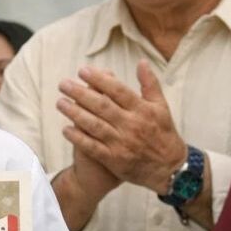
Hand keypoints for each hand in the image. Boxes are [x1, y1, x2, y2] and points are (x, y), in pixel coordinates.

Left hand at [57, 60, 185, 192]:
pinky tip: (65, 129)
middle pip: (102, 106)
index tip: (83, 71)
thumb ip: (150, 84)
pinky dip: (79, 138)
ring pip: (95, 125)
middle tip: (63, 84)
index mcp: (143, 110)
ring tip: (60, 102)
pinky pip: (93, 148)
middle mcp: (132, 125)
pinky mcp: (115, 160)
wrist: (170, 168)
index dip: (99, 79)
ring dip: (75, 113)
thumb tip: (141, 61)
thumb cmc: (163, 133)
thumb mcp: (162, 107)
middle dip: (80, 93)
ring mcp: (122, 143)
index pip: (118, 90)